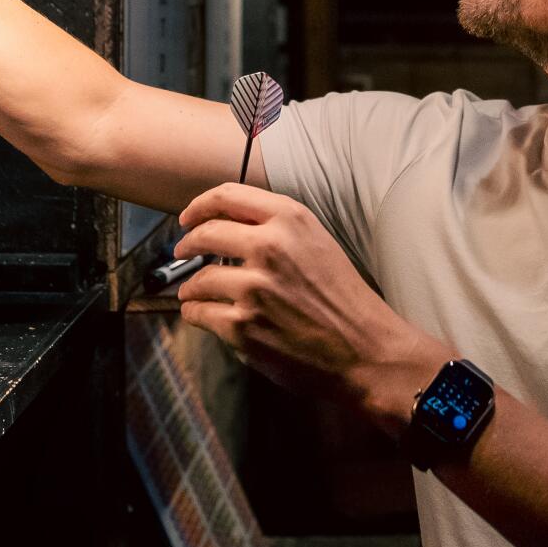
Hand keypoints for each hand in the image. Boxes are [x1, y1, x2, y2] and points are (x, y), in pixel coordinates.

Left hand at [173, 184, 448, 434]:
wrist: (365, 350)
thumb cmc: (345, 300)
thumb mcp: (318, 245)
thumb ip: (279, 230)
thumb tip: (232, 228)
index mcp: (290, 220)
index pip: (227, 196)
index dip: (200, 205)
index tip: (188, 218)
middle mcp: (269, 247)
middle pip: (205, 234)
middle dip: (187, 244)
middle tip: (183, 252)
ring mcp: (253, 287)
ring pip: (197, 279)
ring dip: (190, 287)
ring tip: (194, 293)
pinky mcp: (242, 326)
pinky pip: (199, 313)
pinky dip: (196, 314)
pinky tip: (203, 315)